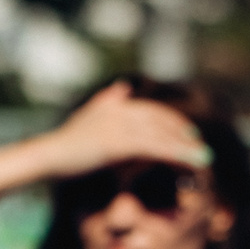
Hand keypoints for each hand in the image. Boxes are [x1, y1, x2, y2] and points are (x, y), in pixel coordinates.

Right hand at [38, 81, 209, 179]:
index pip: (152, 111)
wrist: (47, 155)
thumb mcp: (87, 116)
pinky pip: (153, 148)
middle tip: (199, 146)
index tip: (188, 132)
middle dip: (182, 133)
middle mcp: (120, 111)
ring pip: (160, 135)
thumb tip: (124, 86)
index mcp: (116, 105)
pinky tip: (187, 163)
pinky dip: (174, 154)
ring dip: (184, 146)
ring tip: (202, 158)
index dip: (172, 121)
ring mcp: (118, 126)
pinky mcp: (116, 143)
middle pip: (161, 121)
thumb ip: (107, 100)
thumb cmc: (64, 142)